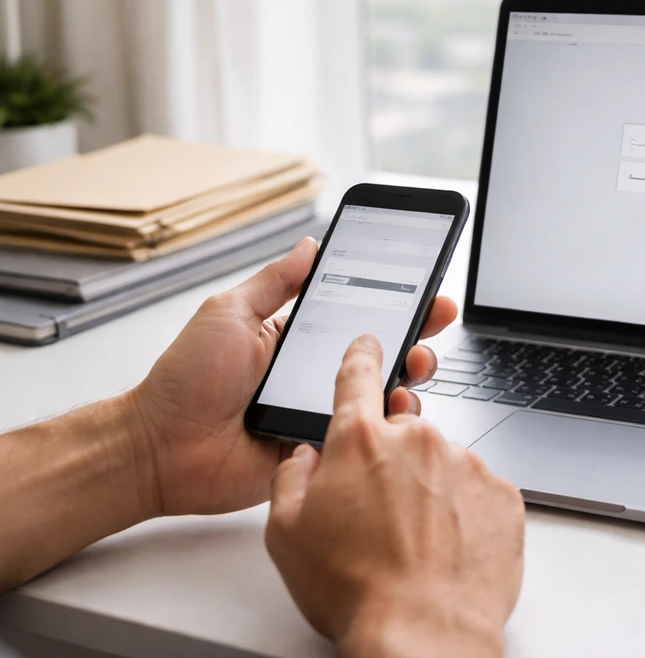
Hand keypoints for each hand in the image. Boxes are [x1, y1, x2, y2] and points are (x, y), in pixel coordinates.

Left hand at [128, 237, 457, 516]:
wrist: (159, 448)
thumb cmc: (184, 381)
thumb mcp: (229, 314)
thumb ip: (273, 282)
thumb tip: (310, 244)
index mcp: (298, 339)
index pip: (359, 315)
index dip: (396, 302)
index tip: (426, 288)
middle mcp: (315, 375)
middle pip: (381, 354)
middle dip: (417, 334)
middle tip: (434, 320)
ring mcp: (319, 413)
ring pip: (381, 397)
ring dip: (408, 377)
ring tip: (414, 364)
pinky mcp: (319, 450)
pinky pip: (363, 439)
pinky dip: (385, 426)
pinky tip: (392, 409)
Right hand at [265, 335, 524, 657]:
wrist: (424, 633)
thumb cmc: (355, 589)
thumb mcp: (286, 533)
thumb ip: (291, 477)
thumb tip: (306, 456)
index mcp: (361, 440)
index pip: (357, 376)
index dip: (361, 357)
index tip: (369, 344)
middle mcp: (418, 439)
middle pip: (403, 431)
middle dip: (391, 462)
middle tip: (381, 514)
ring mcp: (466, 464)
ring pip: (443, 463)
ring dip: (430, 490)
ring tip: (416, 542)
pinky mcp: (502, 493)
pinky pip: (478, 491)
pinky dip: (465, 512)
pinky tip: (448, 548)